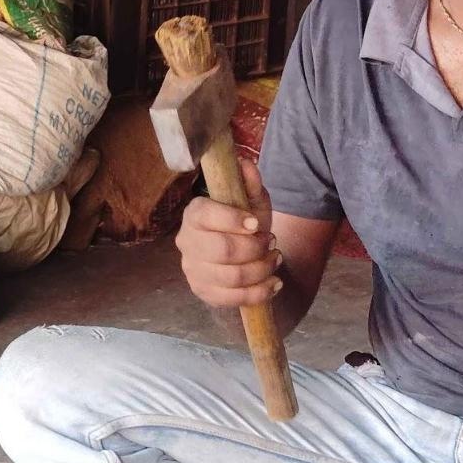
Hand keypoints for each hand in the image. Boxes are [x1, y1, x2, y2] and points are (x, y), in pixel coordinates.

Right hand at [175, 159, 283, 310]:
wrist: (240, 259)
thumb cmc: (244, 226)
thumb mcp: (252, 203)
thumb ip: (250, 184)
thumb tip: (245, 163)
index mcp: (194, 214)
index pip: (206, 215)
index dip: (233, 220)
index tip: (256, 224)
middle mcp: (186, 242)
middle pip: (223, 250)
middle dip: (256, 248)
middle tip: (271, 242)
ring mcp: (193, 270)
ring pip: (233, 276)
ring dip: (263, 269)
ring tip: (275, 259)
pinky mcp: (204, 292)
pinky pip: (235, 299)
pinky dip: (261, 292)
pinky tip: (274, 282)